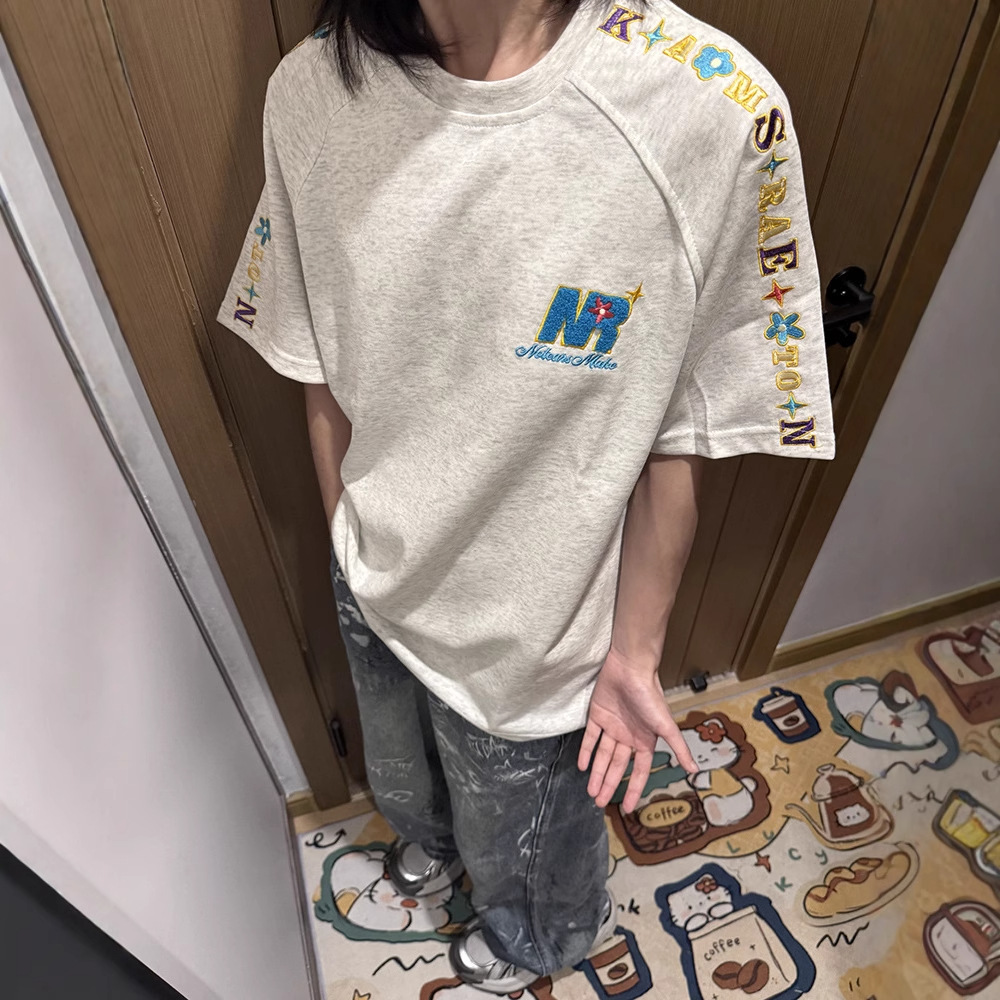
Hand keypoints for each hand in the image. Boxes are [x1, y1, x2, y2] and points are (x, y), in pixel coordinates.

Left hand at [578, 646, 696, 813]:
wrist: (630, 669)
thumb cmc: (650, 696)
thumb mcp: (666, 726)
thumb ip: (679, 748)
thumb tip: (695, 770)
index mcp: (645, 741)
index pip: (639, 771)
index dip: (633, 789)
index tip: (626, 808)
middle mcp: (628, 736)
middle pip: (617, 766)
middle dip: (609, 785)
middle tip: (599, 803)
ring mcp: (612, 726)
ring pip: (603, 755)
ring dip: (597, 773)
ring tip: (591, 791)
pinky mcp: (597, 715)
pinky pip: (590, 738)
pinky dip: (586, 751)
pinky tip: (583, 766)